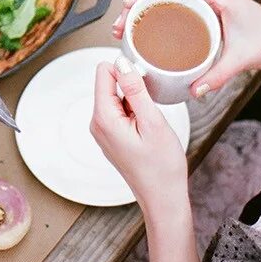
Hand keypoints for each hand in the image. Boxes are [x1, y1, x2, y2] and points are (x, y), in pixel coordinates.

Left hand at [90, 57, 189, 209]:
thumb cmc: (161, 166)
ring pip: (116, 97)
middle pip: (109, 83)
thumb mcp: (153, 122)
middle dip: (132, 88)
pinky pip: (120, 112)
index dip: (126, 70)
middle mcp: (97, 123)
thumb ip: (135, 90)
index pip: (103, 72)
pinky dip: (134, 113)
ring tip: (150, 124)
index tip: (145, 85)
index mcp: (103, 117)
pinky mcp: (111, 136)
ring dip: (134, 101)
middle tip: (151, 109)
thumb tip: (122, 62)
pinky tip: (147, 130)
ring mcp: (102, 131)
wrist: (163, 198)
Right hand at [112, 0, 260, 97]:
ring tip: (131, 28)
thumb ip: (217, 76)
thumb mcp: (241, 58)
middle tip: (123, 24)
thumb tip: (193, 90)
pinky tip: (152, 30)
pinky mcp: (210, 11)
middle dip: (139, 4)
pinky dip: (162, 15)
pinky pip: (180, 7)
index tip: (128, 6)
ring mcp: (210, 1)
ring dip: (148, 9)